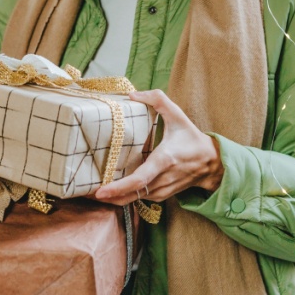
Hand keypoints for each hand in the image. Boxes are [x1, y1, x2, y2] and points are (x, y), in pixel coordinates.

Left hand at [91, 90, 222, 205]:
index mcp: (164, 160)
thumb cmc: (192, 139)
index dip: (119, 187)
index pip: (140, 180)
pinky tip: (109, 191)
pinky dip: (123, 197)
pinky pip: (138, 199)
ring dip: (113, 199)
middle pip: (130, 195)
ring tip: (90, 193)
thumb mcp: (179, 115)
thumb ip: (158, 100)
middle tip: (83, 193)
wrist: (211, 164)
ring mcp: (161, 191)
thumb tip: (133, 94)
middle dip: (107, 198)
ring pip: (132, 200)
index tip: (101, 191)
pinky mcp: (160, 196)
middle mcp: (162, 179)